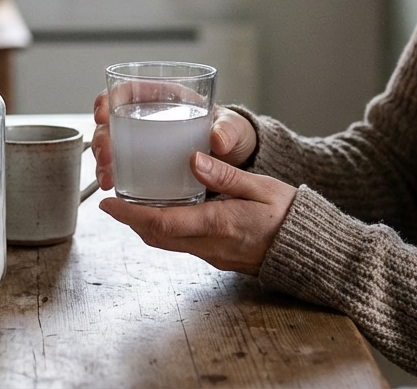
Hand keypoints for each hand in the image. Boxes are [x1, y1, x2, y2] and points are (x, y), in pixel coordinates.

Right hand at [92, 91, 256, 191]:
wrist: (234, 160)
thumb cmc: (228, 133)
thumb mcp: (232, 127)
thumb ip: (227, 129)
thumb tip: (218, 140)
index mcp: (164, 97)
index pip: (126, 90)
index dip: (108, 99)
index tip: (104, 114)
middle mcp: (147, 117)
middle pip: (111, 121)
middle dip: (102, 139)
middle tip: (107, 157)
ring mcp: (142, 142)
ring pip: (110, 145)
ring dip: (102, 161)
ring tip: (108, 179)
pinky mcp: (143, 164)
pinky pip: (119, 166)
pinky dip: (111, 175)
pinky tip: (113, 187)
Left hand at [99, 151, 296, 274]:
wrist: (308, 248)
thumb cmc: (289, 214)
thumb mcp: (261, 186)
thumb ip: (226, 175)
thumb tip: (193, 159)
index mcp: (219, 224)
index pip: (163, 223)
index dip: (131, 214)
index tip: (108, 204)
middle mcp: (211, 245)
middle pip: (157, 237)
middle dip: (130, 221)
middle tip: (111, 203)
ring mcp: (212, 255)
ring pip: (166, 243)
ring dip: (145, 226)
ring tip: (131, 205)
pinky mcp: (216, 257)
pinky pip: (181, 245)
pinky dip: (164, 230)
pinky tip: (163, 213)